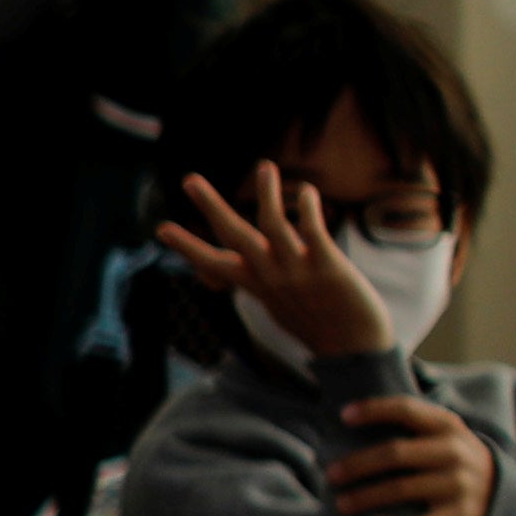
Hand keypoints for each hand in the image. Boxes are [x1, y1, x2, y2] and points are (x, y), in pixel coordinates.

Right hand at [153, 163, 387, 362]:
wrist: (353, 348)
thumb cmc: (315, 323)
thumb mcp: (276, 304)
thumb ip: (258, 282)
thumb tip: (242, 276)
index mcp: (255, 284)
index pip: (212, 262)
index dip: (187, 246)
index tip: (161, 228)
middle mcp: (270, 275)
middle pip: (234, 235)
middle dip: (211, 207)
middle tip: (189, 180)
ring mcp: (297, 270)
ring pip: (274, 226)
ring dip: (266, 194)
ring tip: (263, 167)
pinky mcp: (328, 267)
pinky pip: (313, 232)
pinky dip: (308, 209)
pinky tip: (308, 191)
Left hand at [331, 392, 499, 515]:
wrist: (501, 495)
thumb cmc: (451, 459)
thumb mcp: (443, 433)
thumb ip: (410, 423)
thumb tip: (346, 416)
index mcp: (447, 426)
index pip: (406, 410)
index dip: (374, 410)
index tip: (344, 416)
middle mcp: (454, 452)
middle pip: (395, 453)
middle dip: (357, 464)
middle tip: (330, 475)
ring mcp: (459, 485)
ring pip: (402, 490)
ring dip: (365, 497)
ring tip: (340, 504)